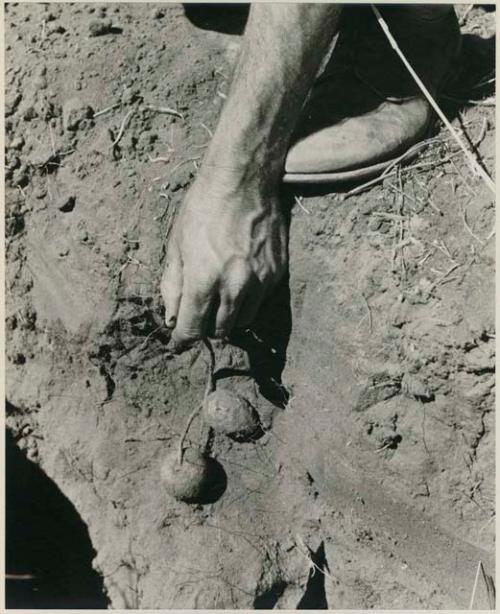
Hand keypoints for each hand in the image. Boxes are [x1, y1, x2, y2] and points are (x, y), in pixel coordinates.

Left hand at [161, 175, 287, 349]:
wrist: (244, 180)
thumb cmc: (203, 207)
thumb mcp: (177, 244)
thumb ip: (173, 286)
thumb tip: (173, 318)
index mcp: (204, 280)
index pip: (192, 330)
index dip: (182, 339)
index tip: (179, 340)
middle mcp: (234, 287)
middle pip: (220, 331)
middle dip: (206, 327)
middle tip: (200, 311)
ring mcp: (260, 282)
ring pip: (243, 321)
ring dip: (229, 316)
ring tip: (221, 295)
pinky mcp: (277, 274)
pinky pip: (260, 302)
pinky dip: (248, 298)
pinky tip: (240, 276)